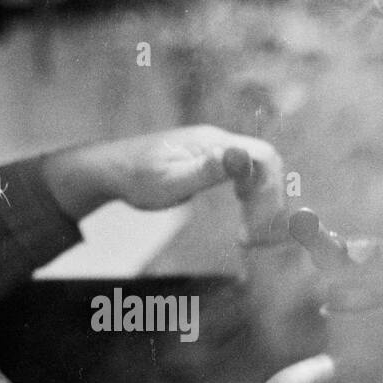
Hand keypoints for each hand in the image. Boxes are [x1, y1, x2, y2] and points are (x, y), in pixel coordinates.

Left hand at [39, 125, 283, 221]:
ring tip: (249, 239)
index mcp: (213, 142)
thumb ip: (208, 169)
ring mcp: (218, 152)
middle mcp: (220, 142)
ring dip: (263, 207)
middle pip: (267, 168)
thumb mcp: (170, 180)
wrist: (112, 170)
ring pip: (260, 176)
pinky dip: (253, 205)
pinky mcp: (214, 165)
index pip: (263, 157)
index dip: (270, 190)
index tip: (257, 223)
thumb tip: (240, 157)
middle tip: (254, 240)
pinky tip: (244, 228)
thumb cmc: (136, 177)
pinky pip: (248, 181)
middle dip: (269, 204)